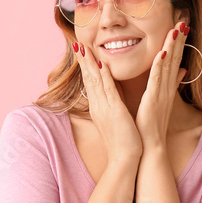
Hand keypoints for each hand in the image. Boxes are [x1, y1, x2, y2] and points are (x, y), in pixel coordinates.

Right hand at [74, 40, 142, 163]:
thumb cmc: (123, 140)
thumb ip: (113, 103)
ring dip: (89, 63)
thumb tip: (113, 92)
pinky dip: (104, 76)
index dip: (86, 66)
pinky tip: (101, 64)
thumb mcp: (115, 118)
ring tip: (83, 47)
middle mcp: (98, 105)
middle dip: (83, 60)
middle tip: (77, 43)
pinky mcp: (114, 111)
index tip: (82, 51)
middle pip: (88, 78)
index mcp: (99, 106)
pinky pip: (108, 90)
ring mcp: (105, 108)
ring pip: (95, 81)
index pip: (91, 82)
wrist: (124, 159)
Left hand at [135, 21, 189, 148]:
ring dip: (172, 46)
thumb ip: (173, 83)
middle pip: (175, 57)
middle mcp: (168, 87)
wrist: (151, 145)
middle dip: (179, 38)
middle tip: (183, 19)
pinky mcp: (153, 99)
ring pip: (168, 64)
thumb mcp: (163, 99)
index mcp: (168, 86)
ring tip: (177, 28)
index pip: (175, 59)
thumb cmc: (153, 124)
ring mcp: (162, 92)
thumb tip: (182, 70)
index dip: (179, 42)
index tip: (181, 26)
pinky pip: (158, 78)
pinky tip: (162, 52)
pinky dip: (161, 65)